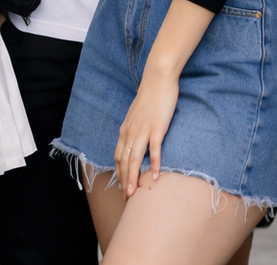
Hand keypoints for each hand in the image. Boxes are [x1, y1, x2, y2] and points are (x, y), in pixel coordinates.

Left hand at [115, 67, 180, 196]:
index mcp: (125, 130)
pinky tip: (156, 175)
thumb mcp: (136, 115)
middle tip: (127, 197)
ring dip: (134, 177)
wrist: (157, 79)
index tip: (122, 186)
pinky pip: (154, 149)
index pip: (118, 157)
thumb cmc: (149, 96)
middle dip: (124, 181)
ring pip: (135, 158)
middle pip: (124, 161)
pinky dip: (154, 163)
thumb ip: (134, 129)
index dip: (120, 173)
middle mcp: (130, 132)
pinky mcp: (157, 127)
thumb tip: (135, 141)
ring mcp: (143, 130)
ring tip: (135, 193)